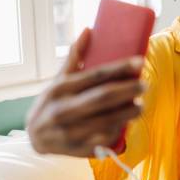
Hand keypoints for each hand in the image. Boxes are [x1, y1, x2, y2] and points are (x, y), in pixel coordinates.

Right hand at [26, 28, 144, 157]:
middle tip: (145, 84)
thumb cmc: (52, 102)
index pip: (96, 75)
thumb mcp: (59, 79)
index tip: (140, 61)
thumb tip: (88, 30)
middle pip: (103, 98)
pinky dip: (117, 131)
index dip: (120, 67)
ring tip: (140, 105)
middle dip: (128, 90)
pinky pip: (103, 140)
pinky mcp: (77, 149)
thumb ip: (75, 56)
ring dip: (127, 112)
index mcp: (61, 88)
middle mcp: (64, 109)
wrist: (34, 136)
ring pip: (106, 120)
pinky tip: (126, 124)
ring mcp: (70, 131)